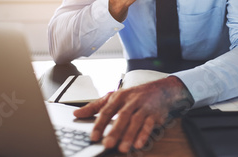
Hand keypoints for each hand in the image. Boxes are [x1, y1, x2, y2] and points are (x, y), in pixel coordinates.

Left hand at [73, 76, 192, 152]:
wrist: (160, 89)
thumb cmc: (133, 95)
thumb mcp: (113, 97)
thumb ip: (95, 106)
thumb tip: (77, 114)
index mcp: (118, 97)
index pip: (107, 111)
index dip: (100, 124)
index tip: (93, 136)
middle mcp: (131, 101)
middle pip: (122, 116)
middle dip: (115, 131)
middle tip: (107, 144)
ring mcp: (144, 107)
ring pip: (136, 121)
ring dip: (129, 135)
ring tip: (122, 148)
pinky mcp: (155, 114)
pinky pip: (150, 124)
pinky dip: (144, 134)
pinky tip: (139, 144)